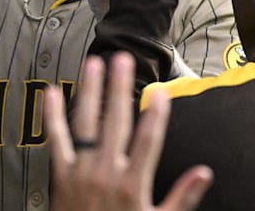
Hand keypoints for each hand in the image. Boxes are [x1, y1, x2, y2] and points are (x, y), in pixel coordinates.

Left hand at [45, 53, 212, 210]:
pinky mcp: (59, 176)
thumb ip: (181, 198)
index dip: (156, 116)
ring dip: (89, 92)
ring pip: (85, 124)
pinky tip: (51, 93)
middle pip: (115, 122)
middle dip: (119, 88)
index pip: (148, 142)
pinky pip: (55, 141)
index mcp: (132, 185)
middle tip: (122, 58)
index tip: (161, 92)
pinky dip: (52, 117)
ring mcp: (80, 172)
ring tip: (93, 64)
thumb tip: (204, 172)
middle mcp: (106, 173)